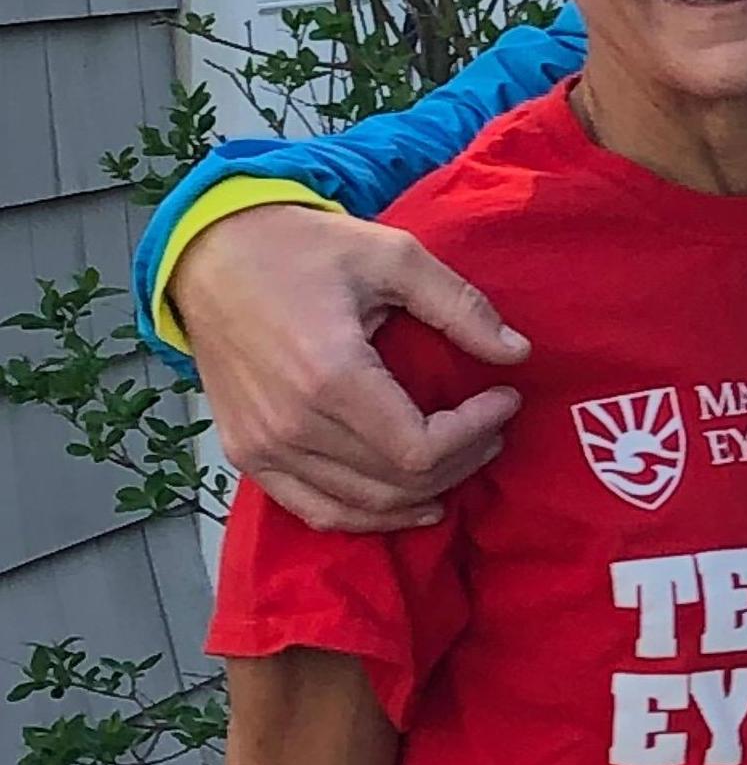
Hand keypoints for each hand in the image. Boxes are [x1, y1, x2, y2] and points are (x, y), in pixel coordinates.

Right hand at [177, 203, 525, 532]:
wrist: (211, 254)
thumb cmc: (302, 248)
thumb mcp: (393, 256)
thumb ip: (460, 306)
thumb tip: (518, 352)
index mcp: (329, 377)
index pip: (421, 449)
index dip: (476, 432)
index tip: (505, 398)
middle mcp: (291, 425)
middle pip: (399, 483)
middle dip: (462, 459)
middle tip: (493, 426)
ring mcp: (262, 447)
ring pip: (364, 506)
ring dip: (425, 492)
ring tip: (464, 456)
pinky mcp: (246, 454)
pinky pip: (315, 510)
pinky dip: (369, 516)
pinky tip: (412, 504)